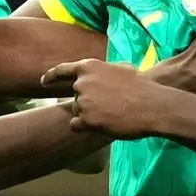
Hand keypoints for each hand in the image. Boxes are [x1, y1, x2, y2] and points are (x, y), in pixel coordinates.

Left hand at [41, 59, 165, 139]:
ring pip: (77, 112)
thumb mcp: (122, 69)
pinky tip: (103, 124)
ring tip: (112, 114)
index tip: (43, 82)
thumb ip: (103, 72)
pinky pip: (76, 126)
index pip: (63, 70)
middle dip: (88, 103)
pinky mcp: (85, 119)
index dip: (51, 76)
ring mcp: (82, 101)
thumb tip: (98, 76)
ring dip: (90, 116)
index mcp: (89, 67)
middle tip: (110, 106)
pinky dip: (86, 127)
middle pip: (75, 97)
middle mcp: (82, 83)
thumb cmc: (142, 87)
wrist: (152, 106)